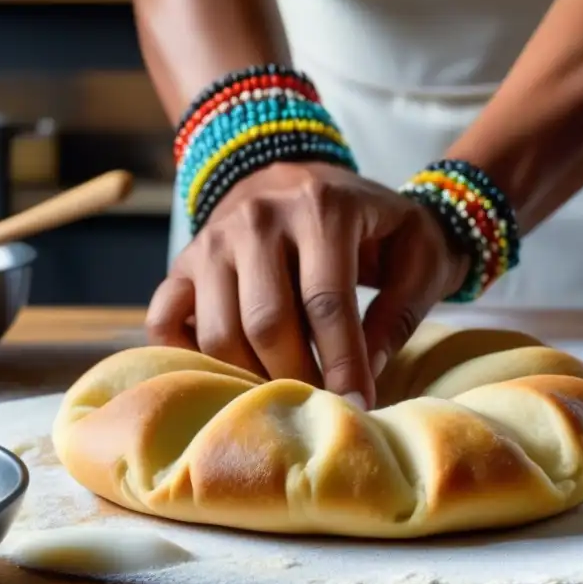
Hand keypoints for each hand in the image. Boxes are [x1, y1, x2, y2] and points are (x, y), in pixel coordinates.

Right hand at [146, 162, 468, 408]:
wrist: (311, 177)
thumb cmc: (373, 225)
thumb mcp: (416, 249)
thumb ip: (402, 309)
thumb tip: (369, 371)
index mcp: (321, 207)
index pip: (327, 302)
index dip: (343, 363)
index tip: (357, 406)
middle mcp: (257, 217)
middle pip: (266, 322)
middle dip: (296, 376)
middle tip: (320, 402)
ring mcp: (212, 238)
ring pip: (217, 331)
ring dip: (250, 376)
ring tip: (283, 390)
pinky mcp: (183, 261)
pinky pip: (166, 321)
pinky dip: (187, 356)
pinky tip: (228, 370)